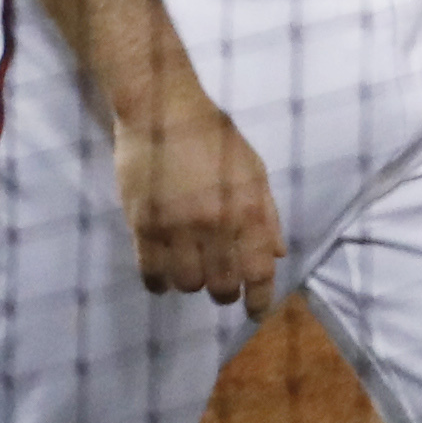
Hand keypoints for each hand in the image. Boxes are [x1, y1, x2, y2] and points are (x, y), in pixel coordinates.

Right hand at [113, 84, 285, 313]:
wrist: (162, 110)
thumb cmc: (214, 136)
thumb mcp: (254, 169)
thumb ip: (267, 214)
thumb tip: (278, 254)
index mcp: (248, 209)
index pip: (259, 270)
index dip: (260, 298)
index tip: (257, 312)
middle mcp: (215, 224)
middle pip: (222, 285)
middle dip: (225, 294)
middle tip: (221, 290)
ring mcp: (177, 226)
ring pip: (186, 283)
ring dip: (191, 284)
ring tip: (191, 272)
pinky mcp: (143, 224)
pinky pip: (151, 272)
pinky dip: (159, 283)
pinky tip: (162, 278)